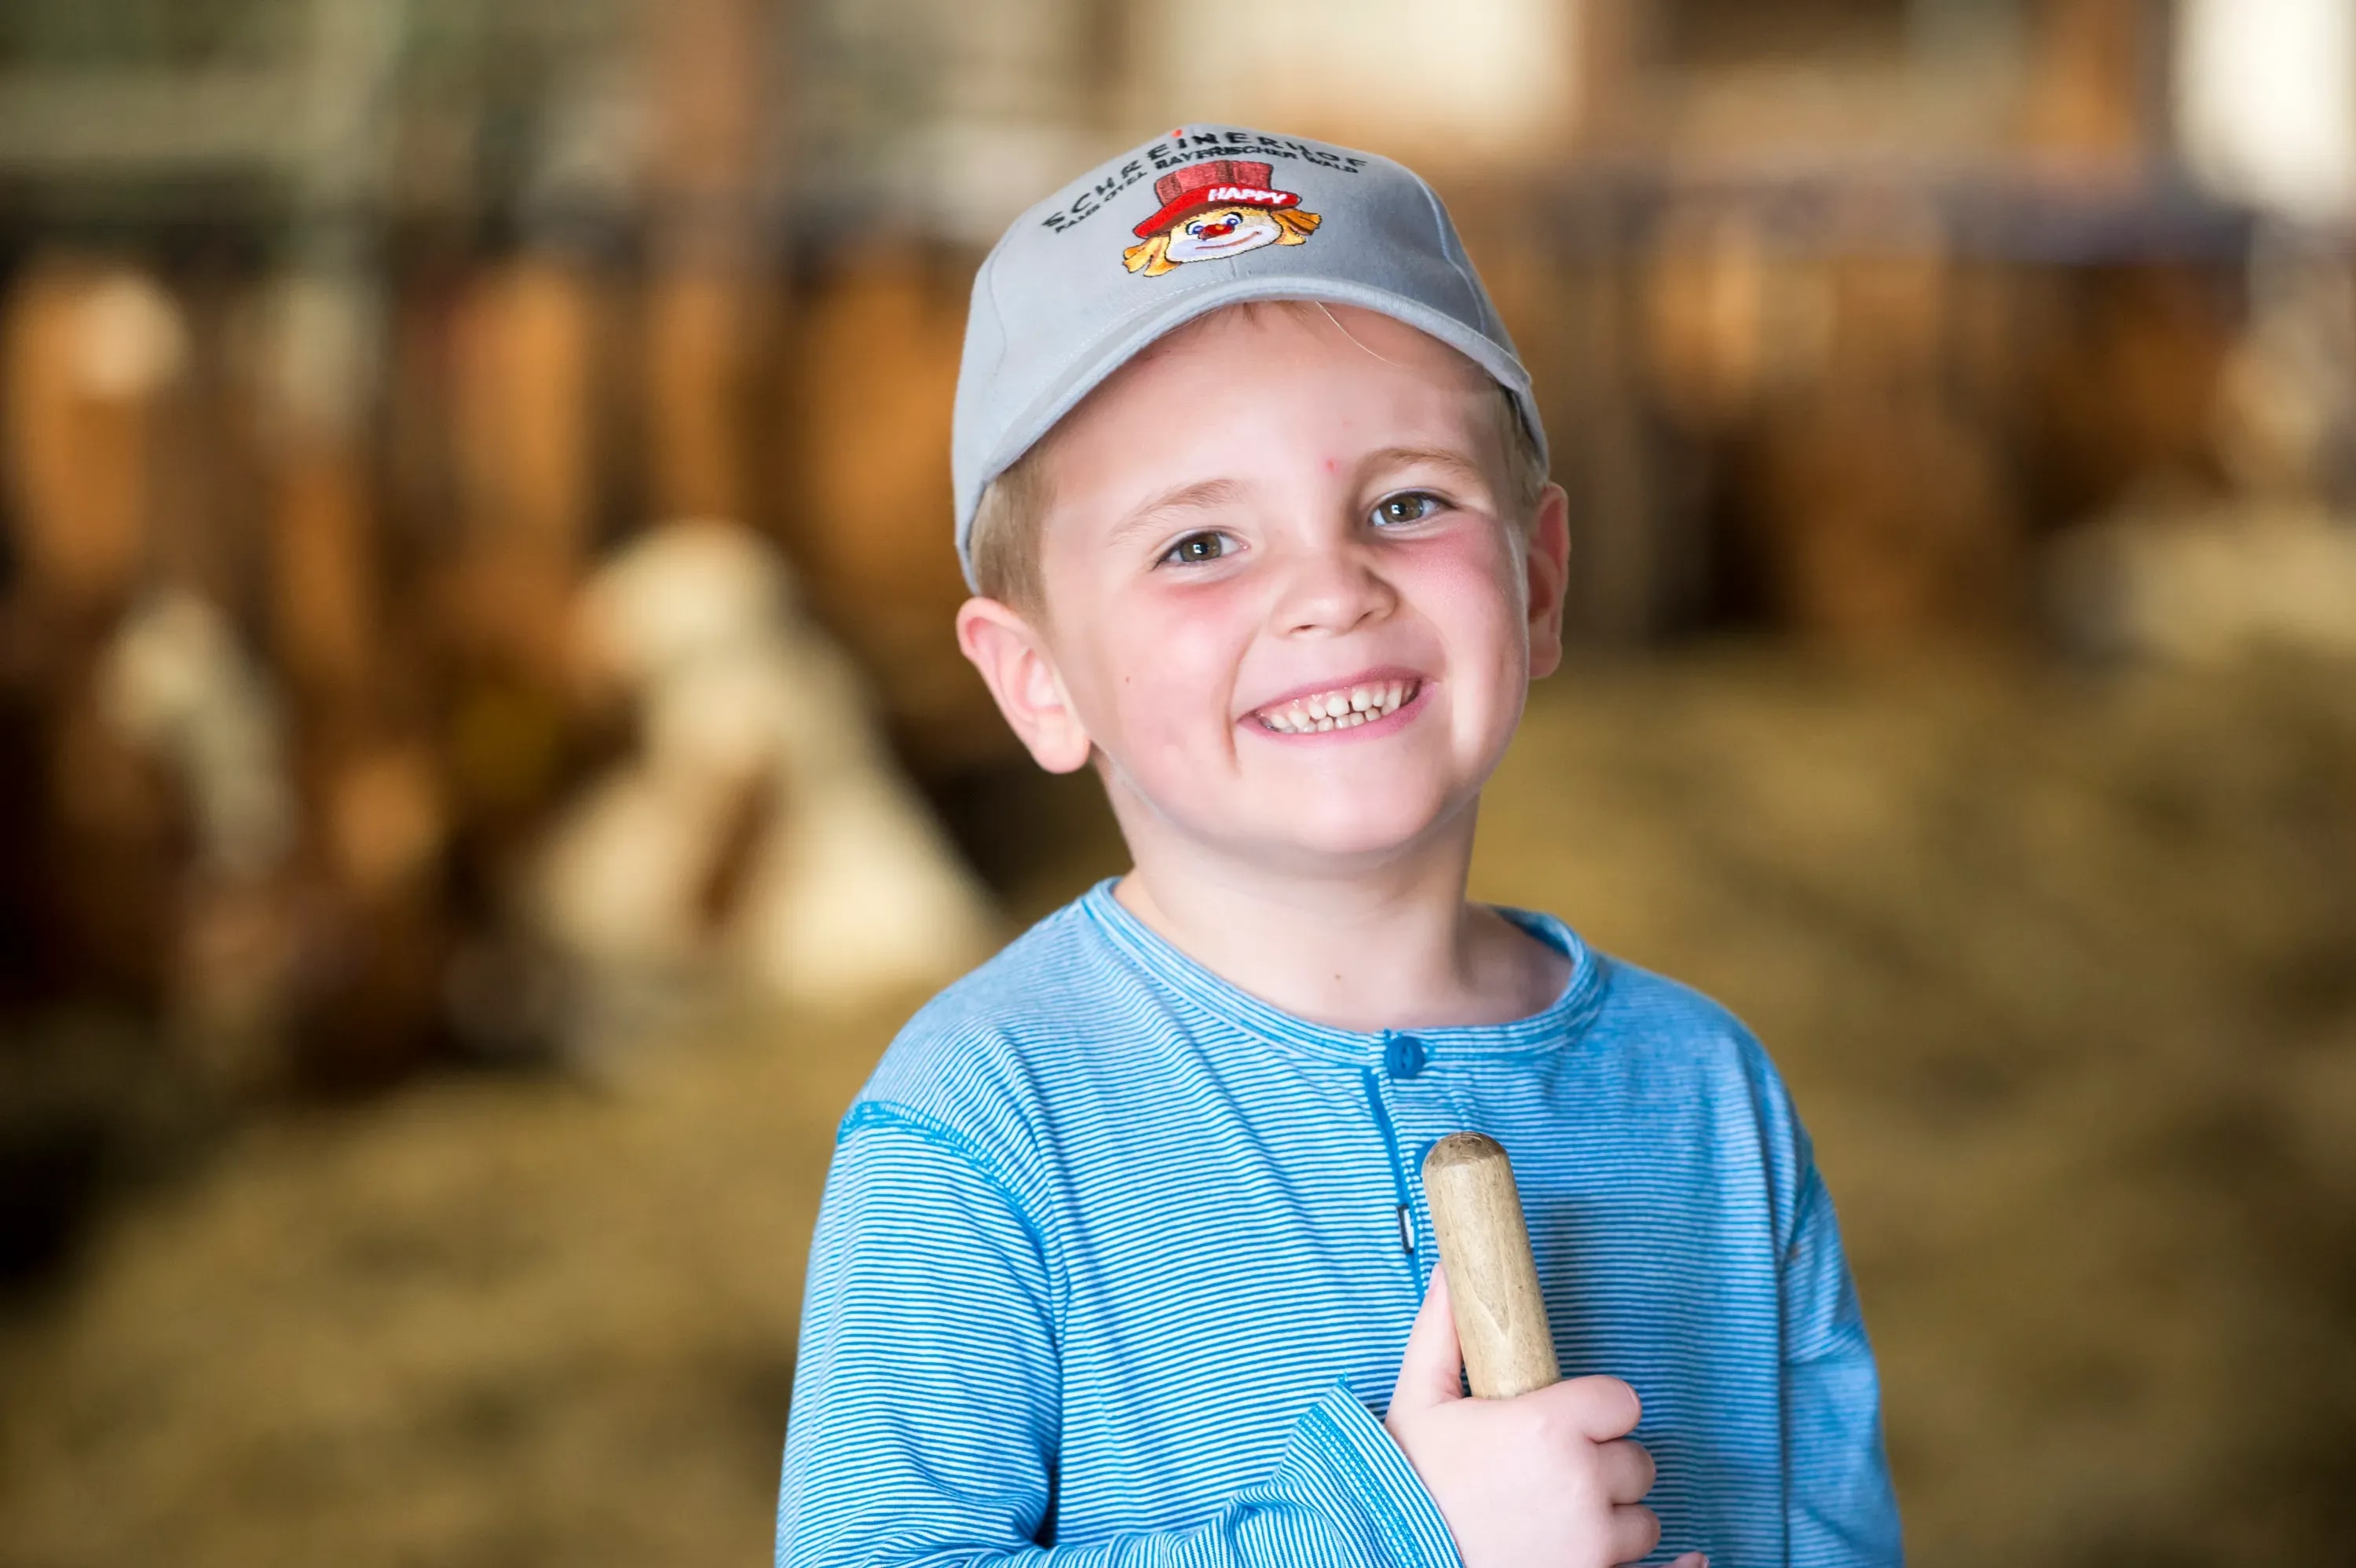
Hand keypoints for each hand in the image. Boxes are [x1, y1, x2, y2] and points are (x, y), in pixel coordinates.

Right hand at [1383, 1267, 1705, 1567]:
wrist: (1390, 1553)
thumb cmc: (1409, 1483)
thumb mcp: (1419, 1401)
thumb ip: (1442, 1333)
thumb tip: (1449, 1272)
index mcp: (1549, 1426)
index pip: (1622, 1402)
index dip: (1598, 1411)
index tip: (1570, 1422)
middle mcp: (1582, 1483)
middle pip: (1637, 1461)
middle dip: (1604, 1464)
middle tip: (1557, 1472)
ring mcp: (1593, 1544)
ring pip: (1643, 1520)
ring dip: (1614, 1517)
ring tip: (1564, 1517)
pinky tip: (1688, 1565)